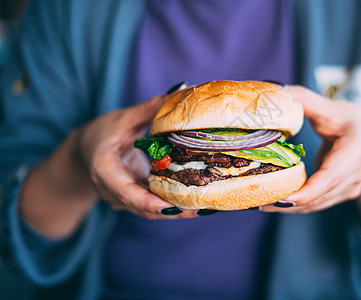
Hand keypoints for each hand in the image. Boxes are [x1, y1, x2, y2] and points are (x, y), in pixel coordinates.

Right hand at [74, 94, 196, 218]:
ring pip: (151, 212)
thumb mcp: (122, 119)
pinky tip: (197, 201)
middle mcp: (113, 191)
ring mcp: (123, 200)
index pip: (126, 192)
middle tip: (202, 208)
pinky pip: (154, 207)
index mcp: (105, 171)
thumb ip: (149, 109)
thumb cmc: (100, 133)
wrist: (84, 152)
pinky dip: (174, 205)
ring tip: (206, 207)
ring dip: (178, 211)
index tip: (172, 207)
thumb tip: (180, 91)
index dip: (149, 202)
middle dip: (174, 211)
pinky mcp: (134, 200)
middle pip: (144, 208)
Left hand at [260, 85, 360, 212]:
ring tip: (256, 204)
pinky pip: (314, 204)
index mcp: (356, 151)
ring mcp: (348, 189)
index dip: (308, 191)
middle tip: (256, 201)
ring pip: (314, 205)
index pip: (331, 176)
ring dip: (286, 207)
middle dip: (287, 202)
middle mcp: (354, 175)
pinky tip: (270, 201)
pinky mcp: (338, 196)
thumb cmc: (352, 122)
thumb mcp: (331, 108)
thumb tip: (279, 91)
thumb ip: (306, 100)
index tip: (284, 199)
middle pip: (318, 196)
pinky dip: (292, 205)